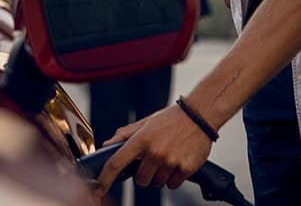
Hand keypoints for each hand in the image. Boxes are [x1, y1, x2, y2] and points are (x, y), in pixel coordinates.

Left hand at [97, 104, 214, 193]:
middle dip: (144, 175)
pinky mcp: (185, 168)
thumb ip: (125, 135)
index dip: (105, 178)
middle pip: (140, 180)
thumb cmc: (173, 118)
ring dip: (160, 176)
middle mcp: (155, 151)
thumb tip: (108, 145)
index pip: (116, 163)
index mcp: (142, 139)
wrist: (200, 115)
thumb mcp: (146, 122)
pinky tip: (177, 162)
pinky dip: (174, 178)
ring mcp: (171, 161)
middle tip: (153, 161)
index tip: (100, 187)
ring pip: (157, 183)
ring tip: (168, 158)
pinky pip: (173, 184)